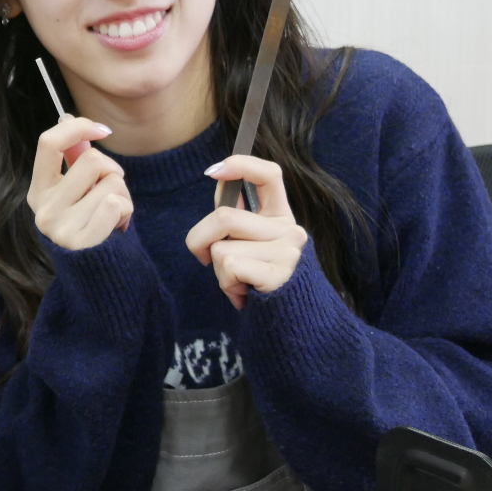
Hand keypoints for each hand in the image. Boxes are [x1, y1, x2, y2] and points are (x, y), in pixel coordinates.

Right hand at [27, 116, 131, 249]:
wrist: (98, 274)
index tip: (103, 130)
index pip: (48, 143)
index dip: (78, 127)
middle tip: (112, 190)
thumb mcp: (76, 192)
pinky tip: (118, 225)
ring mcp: (58, 227)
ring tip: (115, 213)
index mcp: (38, 191)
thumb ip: (72, 160)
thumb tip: (67, 117)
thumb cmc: (90, 224)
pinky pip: (115, 204)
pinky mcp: (80, 242)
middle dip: (112, 170)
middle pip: (91, 159)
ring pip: (110, 182)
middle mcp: (43, 208)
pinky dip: (126, 210)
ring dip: (124, 194)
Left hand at [186, 155, 307, 309]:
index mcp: (281, 217)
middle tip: (210, 261)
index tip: (212, 171)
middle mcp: (290, 230)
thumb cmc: (257, 280)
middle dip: (200, 240)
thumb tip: (219, 177)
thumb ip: (235, 215)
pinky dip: (226, 284)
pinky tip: (245, 294)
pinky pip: (230, 267)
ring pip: (222, 248)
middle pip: (224, 218)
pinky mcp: (280, 275)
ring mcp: (288, 252)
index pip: (269, 175)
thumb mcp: (248, 244)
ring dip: (218, 270)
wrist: (287, 325)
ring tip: (240, 282)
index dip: (241, 165)